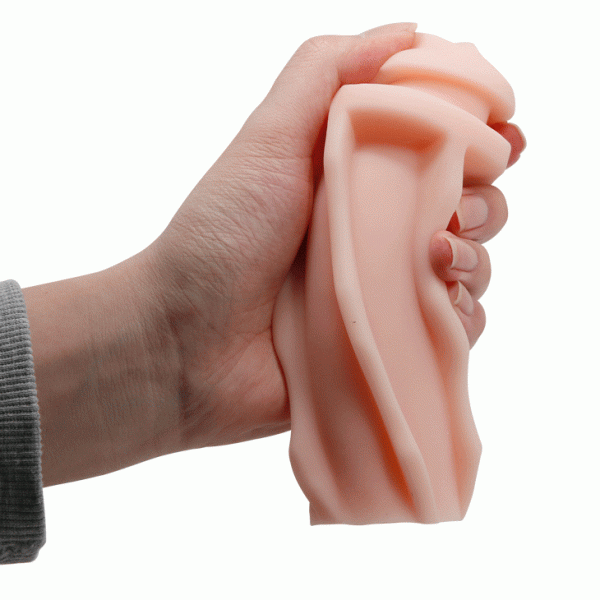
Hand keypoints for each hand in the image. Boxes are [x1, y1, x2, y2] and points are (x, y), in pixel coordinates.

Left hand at [142, 23, 524, 453]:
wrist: (184, 342)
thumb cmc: (218, 238)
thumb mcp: (268, 138)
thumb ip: (326, 74)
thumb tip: (408, 32)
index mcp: (354, 180)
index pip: (439, 153)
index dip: (480, 141)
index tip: (501, 138)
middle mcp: (374, 233)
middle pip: (467, 209)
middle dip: (485, 200)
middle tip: (459, 207)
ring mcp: (382, 291)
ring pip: (470, 269)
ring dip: (476, 257)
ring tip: (438, 257)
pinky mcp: (386, 344)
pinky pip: (453, 329)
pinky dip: (462, 314)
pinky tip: (436, 302)